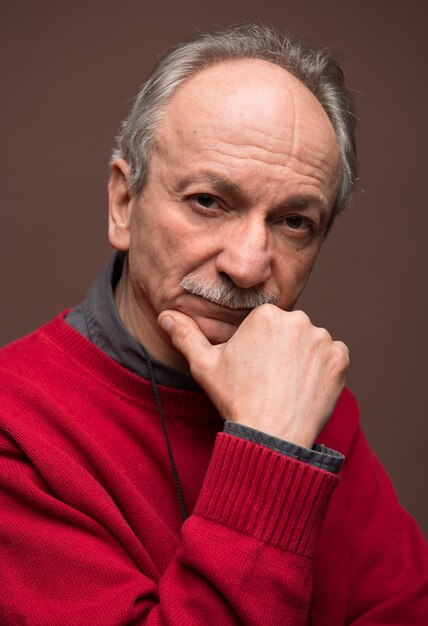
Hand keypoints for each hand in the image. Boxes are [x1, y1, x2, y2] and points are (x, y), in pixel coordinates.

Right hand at [158, 305, 348, 447]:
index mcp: (266, 314)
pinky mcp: (340, 358)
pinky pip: (332, 357)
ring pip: (311, 343)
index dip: (258, 348)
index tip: (254, 370)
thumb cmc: (236, 399)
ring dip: (303, 359)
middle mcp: (298, 319)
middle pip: (289, 331)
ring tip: (287, 385)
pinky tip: (305, 387)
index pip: (265, 324)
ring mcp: (322, 339)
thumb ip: (185, 336)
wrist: (271, 435)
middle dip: (282, 350)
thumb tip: (165, 316)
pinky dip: (323, 370)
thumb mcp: (203, 366)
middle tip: (270, 380)